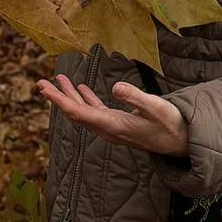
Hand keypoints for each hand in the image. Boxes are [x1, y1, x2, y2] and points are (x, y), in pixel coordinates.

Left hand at [37, 73, 189, 156]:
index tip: (44, 88)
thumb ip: (135, 96)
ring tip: (57, 80)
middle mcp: (107, 128)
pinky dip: (85, 99)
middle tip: (41, 82)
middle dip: (58, 97)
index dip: (59, 100)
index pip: (78, 113)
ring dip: (69, 96)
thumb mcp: (156, 107)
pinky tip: (82, 89)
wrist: (181, 142)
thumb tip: (115, 86)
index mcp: (112, 125)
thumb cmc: (170, 124)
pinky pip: (95, 111)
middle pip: (75, 113)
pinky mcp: (118, 123)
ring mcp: (112, 127)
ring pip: (84, 111)